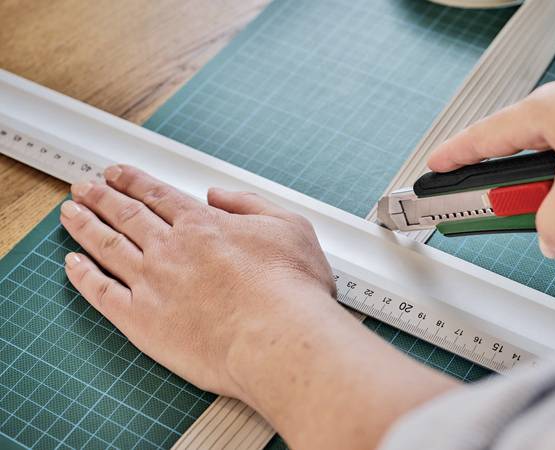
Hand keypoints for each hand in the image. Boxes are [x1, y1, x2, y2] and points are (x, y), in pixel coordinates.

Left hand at [60, 165, 335, 397]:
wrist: (278, 337)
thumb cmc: (291, 288)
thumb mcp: (289, 226)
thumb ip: (250, 204)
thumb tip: (218, 196)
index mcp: (203, 224)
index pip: (157, 195)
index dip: (132, 180)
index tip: (115, 174)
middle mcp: (171, 248)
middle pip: (126, 215)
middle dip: (101, 197)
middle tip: (83, 187)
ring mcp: (152, 283)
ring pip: (107, 247)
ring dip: (85, 226)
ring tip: (70, 213)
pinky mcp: (142, 321)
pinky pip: (102, 293)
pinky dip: (83, 277)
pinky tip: (72, 265)